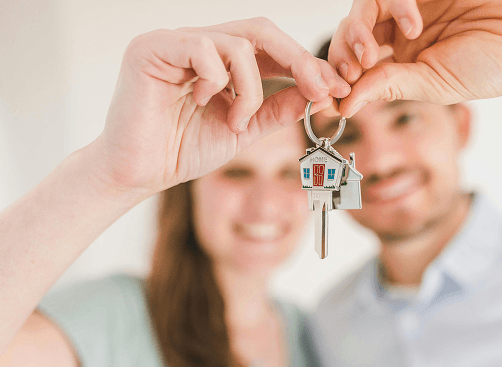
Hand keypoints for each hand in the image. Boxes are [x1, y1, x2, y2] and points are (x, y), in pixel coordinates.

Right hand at [94, 18, 349, 195]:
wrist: (139, 173)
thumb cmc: (183, 150)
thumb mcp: (244, 129)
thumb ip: (275, 109)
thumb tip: (314, 93)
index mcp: (219, 61)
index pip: (270, 48)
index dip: (305, 64)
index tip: (335, 89)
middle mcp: (198, 44)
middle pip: (261, 31)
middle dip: (298, 61)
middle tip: (320, 89)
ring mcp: (175, 42)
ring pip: (238, 43)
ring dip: (251, 89)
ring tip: (237, 121)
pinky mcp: (152, 48)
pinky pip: (203, 48)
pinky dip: (217, 81)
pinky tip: (202, 103)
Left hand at [329, 0, 501, 116]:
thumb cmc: (493, 65)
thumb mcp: (434, 85)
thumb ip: (388, 87)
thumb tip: (343, 106)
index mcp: (402, 61)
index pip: (355, 66)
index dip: (337, 79)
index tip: (329, 98)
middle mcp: (401, 31)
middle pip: (350, 34)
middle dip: (340, 55)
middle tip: (349, 73)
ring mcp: (411, 4)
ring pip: (363, 8)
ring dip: (357, 31)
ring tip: (371, 54)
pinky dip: (393, 4)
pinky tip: (413, 24)